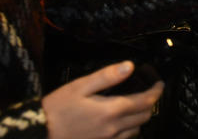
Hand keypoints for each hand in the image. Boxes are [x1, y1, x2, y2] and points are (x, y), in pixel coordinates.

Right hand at [43, 61, 163, 138]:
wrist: (39, 134)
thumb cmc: (56, 109)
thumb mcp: (80, 86)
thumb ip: (107, 76)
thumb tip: (130, 66)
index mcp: (111, 110)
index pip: (146, 101)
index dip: (157, 90)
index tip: (158, 81)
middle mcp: (114, 129)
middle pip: (145, 116)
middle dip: (150, 101)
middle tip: (145, 88)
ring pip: (137, 129)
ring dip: (140, 116)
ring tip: (132, 102)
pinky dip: (129, 129)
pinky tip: (119, 120)